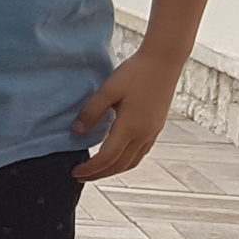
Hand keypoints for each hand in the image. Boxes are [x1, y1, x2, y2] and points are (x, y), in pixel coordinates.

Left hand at [71, 49, 184, 181]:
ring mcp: (152, 132)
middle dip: (99, 174)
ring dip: (113, 170)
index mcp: (130, 127)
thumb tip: (77, 132)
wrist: (164, 61)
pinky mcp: (156, 127)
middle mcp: (144, 134)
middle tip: (80, 177)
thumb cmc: (135, 73)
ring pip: (132, 162)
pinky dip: (126, 161)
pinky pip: (140, 153)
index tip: (75, 172)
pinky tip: (117, 157)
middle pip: (119, 165)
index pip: (107, 158)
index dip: (90, 168)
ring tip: (96, 171)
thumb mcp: (108, 90)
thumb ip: (91, 112)